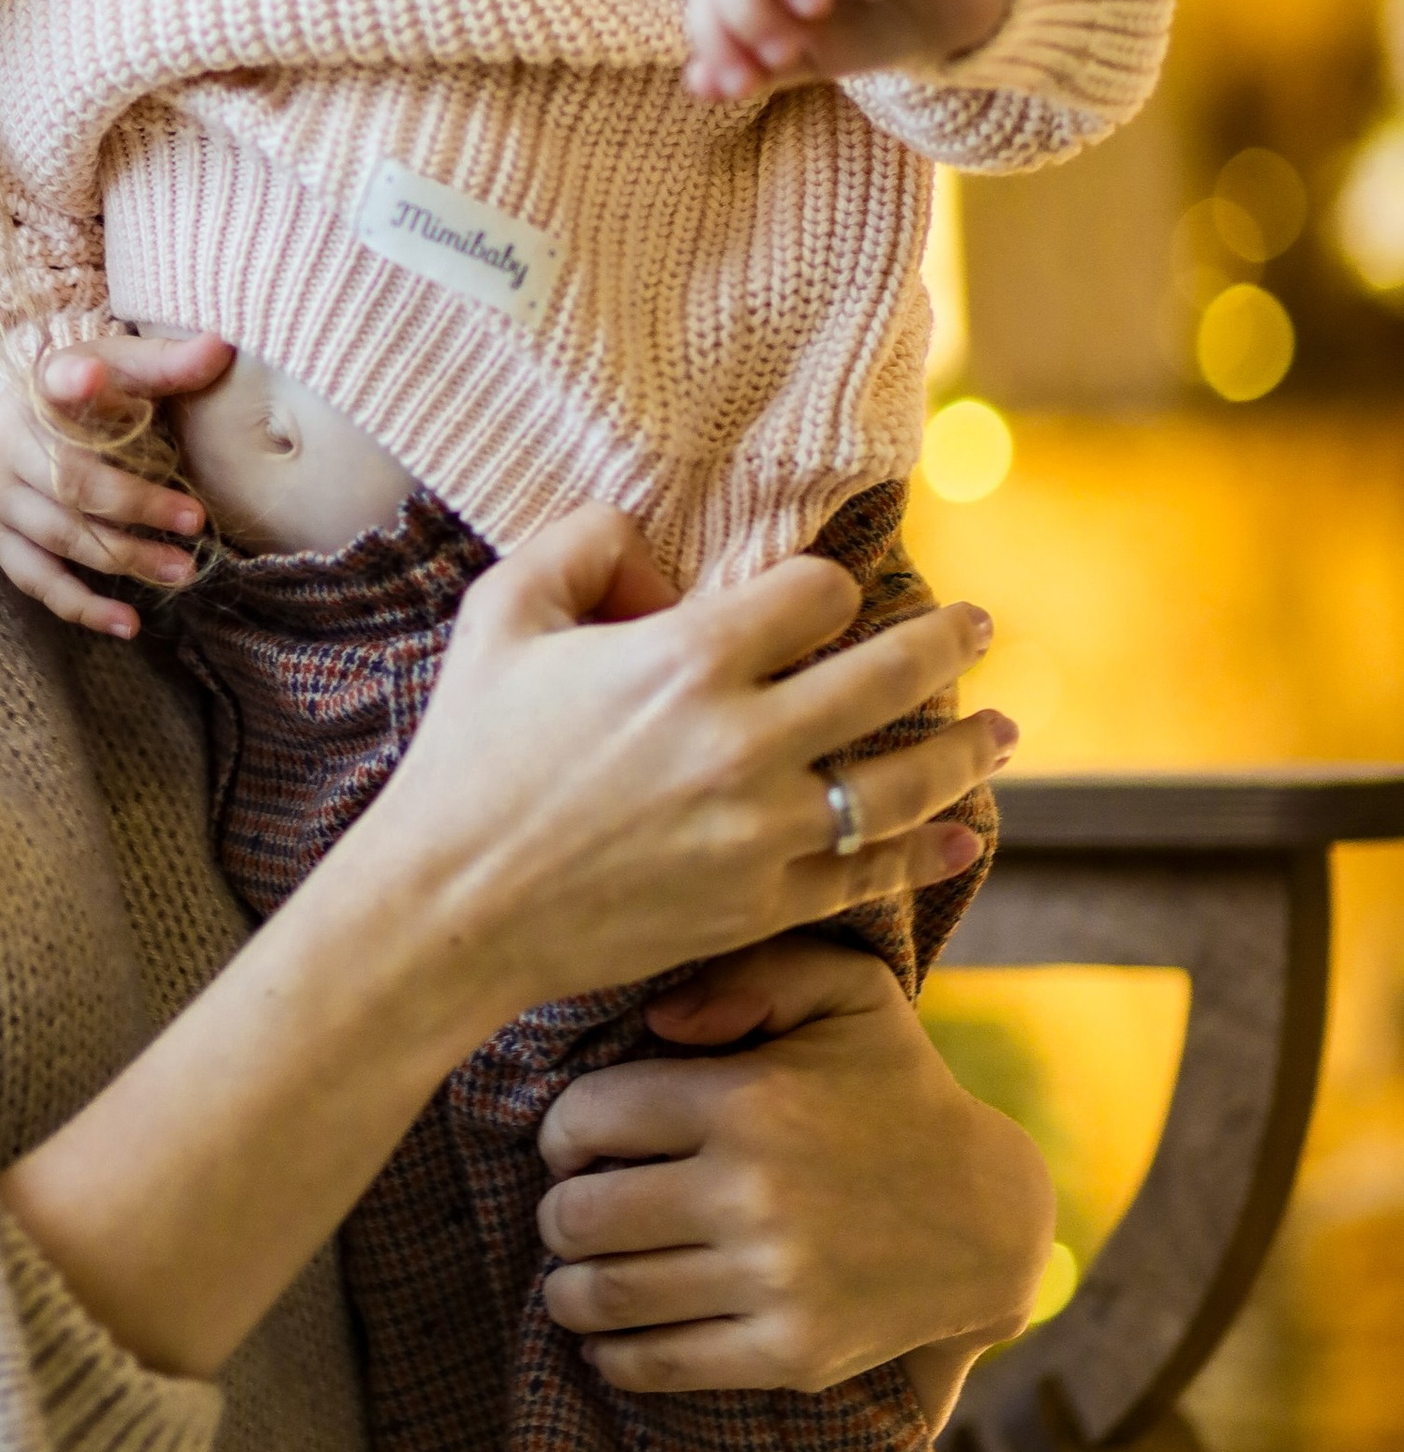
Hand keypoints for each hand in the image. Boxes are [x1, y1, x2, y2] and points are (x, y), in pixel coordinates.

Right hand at [0, 332, 232, 638]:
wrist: (22, 419)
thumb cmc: (88, 392)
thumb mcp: (123, 367)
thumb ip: (167, 363)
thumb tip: (221, 347)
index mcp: (39, 388)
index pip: (55, 380)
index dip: (74, 381)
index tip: (90, 375)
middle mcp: (7, 442)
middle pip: (72, 481)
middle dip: (136, 506)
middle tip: (195, 524)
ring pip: (60, 536)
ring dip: (124, 558)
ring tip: (182, 572)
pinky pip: (39, 581)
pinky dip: (83, 606)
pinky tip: (129, 623)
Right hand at [347, 517, 1008, 1057]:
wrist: (449, 907)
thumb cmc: (468, 754)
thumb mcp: (503, 612)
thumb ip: (584, 544)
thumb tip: (659, 553)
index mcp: (686, 659)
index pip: (818, 594)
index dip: (828, 584)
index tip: (823, 595)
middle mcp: (742, 743)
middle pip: (888, 676)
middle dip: (948, 642)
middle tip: (979, 627)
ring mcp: (761, 833)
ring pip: (902, 784)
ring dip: (966, 750)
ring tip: (1003, 730)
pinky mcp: (760, 905)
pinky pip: (870, 875)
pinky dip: (929, 852)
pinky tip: (967, 832)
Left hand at [532, 934, 1054, 1415]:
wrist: (990, 1218)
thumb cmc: (897, 1091)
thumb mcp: (847, 993)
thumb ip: (751, 972)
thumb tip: (658, 1018)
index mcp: (746, 1101)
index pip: (586, 1120)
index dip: (560, 1133)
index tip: (572, 1145)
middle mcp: (752, 1193)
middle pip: (580, 1216)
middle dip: (558, 1213)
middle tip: (571, 1210)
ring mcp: (772, 1281)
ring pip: (606, 1296)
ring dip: (569, 1289)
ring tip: (576, 1274)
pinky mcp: (791, 1352)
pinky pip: (659, 1364)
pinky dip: (613, 1355)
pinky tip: (609, 1336)